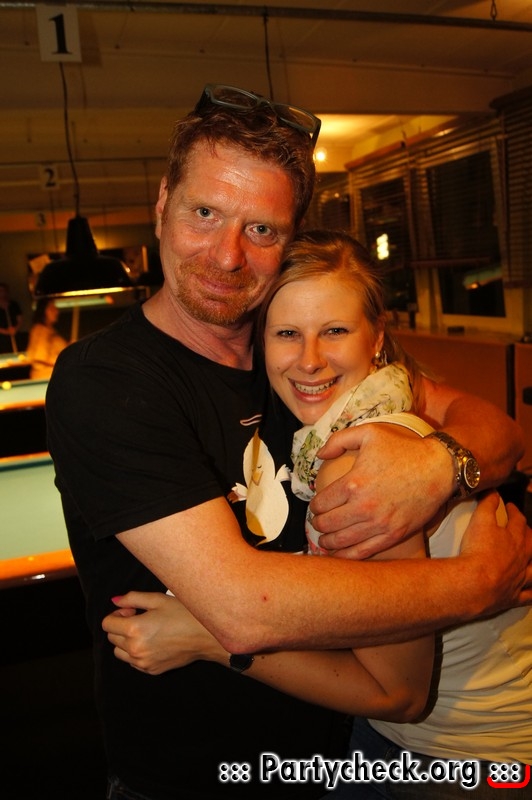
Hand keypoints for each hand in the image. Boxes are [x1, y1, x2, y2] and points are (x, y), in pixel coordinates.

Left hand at [102, 591, 227, 674]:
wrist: (205, 636)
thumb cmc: (184, 614)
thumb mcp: (158, 599)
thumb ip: (132, 598)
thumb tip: (114, 601)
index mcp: (134, 629)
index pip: (107, 624)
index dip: (117, 614)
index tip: (132, 611)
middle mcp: (135, 649)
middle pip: (112, 637)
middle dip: (121, 626)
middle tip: (141, 618)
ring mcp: (143, 662)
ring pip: (119, 652)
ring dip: (126, 641)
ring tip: (146, 632)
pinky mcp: (151, 670)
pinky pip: (133, 662)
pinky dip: (136, 652)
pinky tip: (154, 642)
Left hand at [309, 424, 452, 558]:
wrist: (439, 467)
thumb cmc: (404, 448)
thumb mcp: (369, 433)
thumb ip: (338, 440)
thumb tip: (319, 455)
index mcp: (353, 483)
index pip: (321, 503)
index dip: (314, 505)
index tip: (317, 505)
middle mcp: (364, 507)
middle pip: (327, 524)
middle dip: (318, 524)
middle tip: (318, 522)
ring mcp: (379, 524)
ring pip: (342, 541)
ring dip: (328, 541)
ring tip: (324, 539)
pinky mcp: (394, 535)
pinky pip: (363, 552)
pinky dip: (347, 556)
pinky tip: (340, 554)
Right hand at [459, 493, 531, 613]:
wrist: (474, 583)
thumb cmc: (478, 550)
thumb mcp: (480, 521)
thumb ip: (487, 504)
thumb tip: (493, 491)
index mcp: (514, 538)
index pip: (518, 521)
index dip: (514, 512)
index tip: (510, 507)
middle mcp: (522, 558)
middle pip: (531, 544)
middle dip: (529, 535)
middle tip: (526, 531)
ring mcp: (520, 578)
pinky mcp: (513, 596)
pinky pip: (528, 596)